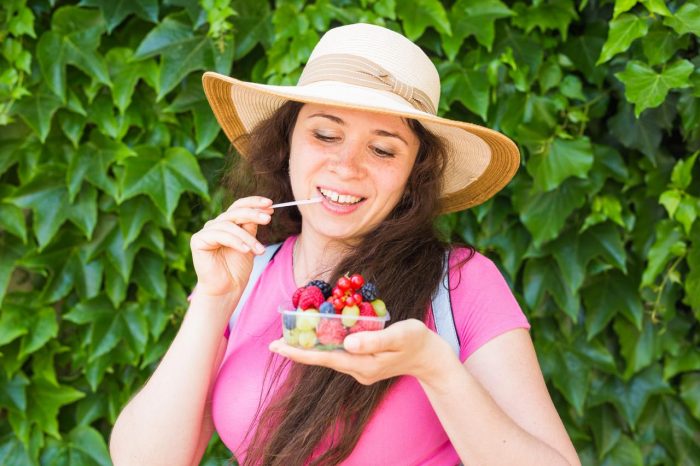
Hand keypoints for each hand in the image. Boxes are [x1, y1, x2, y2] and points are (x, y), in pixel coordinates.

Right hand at [190, 196, 272, 296]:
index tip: (270, 204)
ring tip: (260, 250)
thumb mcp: (250, 243)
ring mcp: (206, 232)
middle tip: (268, 219)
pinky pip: (220, 235)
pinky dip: (236, 242)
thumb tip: (262, 210)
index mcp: (227, 223)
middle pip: (235, 212)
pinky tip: (247, 251)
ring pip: (230, 225)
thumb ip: (251, 227)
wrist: (227, 288)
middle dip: (253, 214)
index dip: (254, 203)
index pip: (239, 206)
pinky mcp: (198, 240)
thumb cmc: (237, 268)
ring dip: (248, 237)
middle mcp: (216, 225)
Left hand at [269, 319, 452, 384]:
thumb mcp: (399, 336)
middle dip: (300, 350)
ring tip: (291, 337)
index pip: (325, 358)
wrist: (432, 358)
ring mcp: (361, 368)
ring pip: (330, 356)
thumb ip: (374, 339)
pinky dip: (327, 343)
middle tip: (274, 342)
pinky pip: (340, 352)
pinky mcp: (364, 362)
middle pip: (323, 358)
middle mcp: (358, 370)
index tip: (278, 347)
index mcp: (363, 365)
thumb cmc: (418, 342)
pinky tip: (318, 335)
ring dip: (311, 347)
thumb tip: (347, 342)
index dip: (300, 352)